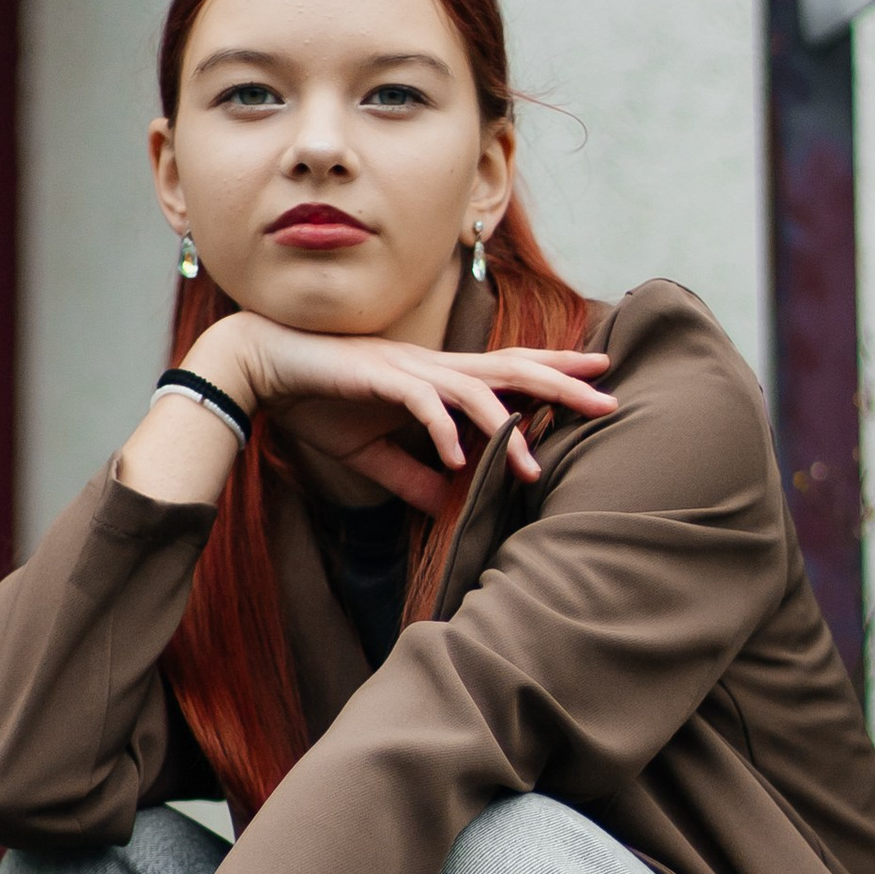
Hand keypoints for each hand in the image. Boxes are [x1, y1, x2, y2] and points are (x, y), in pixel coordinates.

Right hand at [200, 319, 612, 510]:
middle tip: (611, 399)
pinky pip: (421, 402)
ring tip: (532, 464)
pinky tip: (456, 460)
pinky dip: (441, 430)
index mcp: (436, 378)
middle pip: (512, 370)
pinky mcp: (379, 375)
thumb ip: (414, 477)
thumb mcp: (373, 452)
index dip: (555, 368)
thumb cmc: (318, 400)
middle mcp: (432, 366)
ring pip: (476, 388)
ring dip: (507, 426)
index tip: (600, 372)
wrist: (263, 367)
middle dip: (564, 384)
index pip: (509, 370)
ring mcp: (409, 368)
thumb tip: (450, 507)